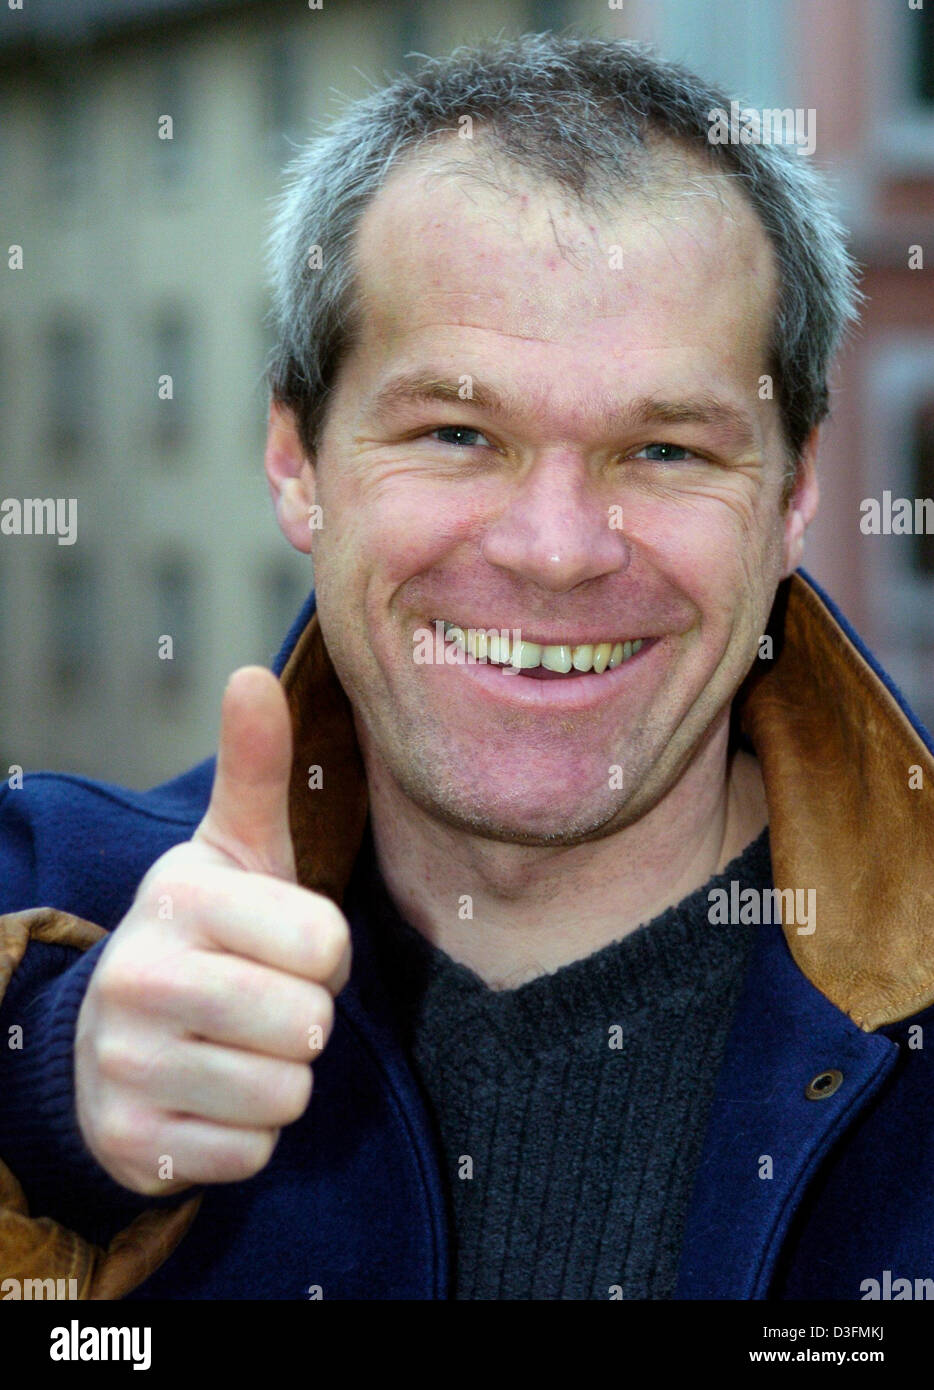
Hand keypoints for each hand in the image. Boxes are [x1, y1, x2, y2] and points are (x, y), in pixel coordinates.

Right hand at [74, 667, 350, 1195]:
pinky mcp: (131, 1144)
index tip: (290, 945)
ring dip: (280, 1077)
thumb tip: (252, 672)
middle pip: (307, 1024)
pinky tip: (211, 1092)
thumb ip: (254, 770)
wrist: (113, 1031)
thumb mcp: (233, 850)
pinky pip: (251, 1154)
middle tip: (265, 998)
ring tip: (238, 1043)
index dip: (326, 952)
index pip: (326, 943)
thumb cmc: (205, 933)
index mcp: (178, 896)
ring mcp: (126, 1066)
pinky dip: (247, 1132)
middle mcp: (139, 977)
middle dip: (305, 1017)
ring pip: (284, 1094)